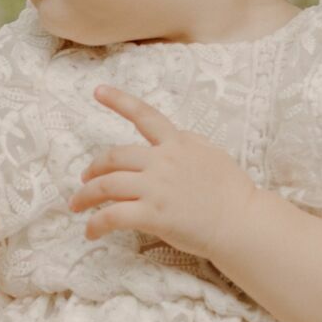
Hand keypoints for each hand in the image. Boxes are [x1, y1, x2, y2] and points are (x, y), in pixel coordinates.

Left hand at [69, 85, 258, 260]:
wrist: (243, 222)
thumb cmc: (232, 193)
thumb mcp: (211, 155)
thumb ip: (187, 145)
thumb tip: (172, 138)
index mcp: (178, 143)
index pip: (145, 116)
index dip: (119, 101)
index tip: (98, 91)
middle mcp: (163, 161)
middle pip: (114, 157)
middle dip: (93, 168)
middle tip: (84, 180)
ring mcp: (157, 187)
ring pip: (106, 185)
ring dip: (85, 196)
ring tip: (77, 205)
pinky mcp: (153, 214)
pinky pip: (113, 216)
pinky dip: (96, 224)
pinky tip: (91, 231)